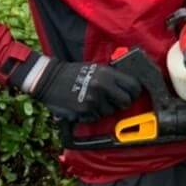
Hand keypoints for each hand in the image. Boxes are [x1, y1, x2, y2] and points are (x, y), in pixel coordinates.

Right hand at [12, 53, 141, 122]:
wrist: (50, 79)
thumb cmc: (74, 72)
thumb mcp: (97, 68)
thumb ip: (113, 76)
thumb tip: (130, 86)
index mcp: (108, 74)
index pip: (133, 86)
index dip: (135, 92)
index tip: (132, 94)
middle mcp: (103, 87)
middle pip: (126, 101)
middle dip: (123, 103)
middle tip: (117, 101)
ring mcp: (94, 100)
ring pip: (111, 111)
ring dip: (105, 109)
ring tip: (95, 101)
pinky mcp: (84, 111)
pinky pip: (96, 117)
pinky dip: (93, 114)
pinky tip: (85, 106)